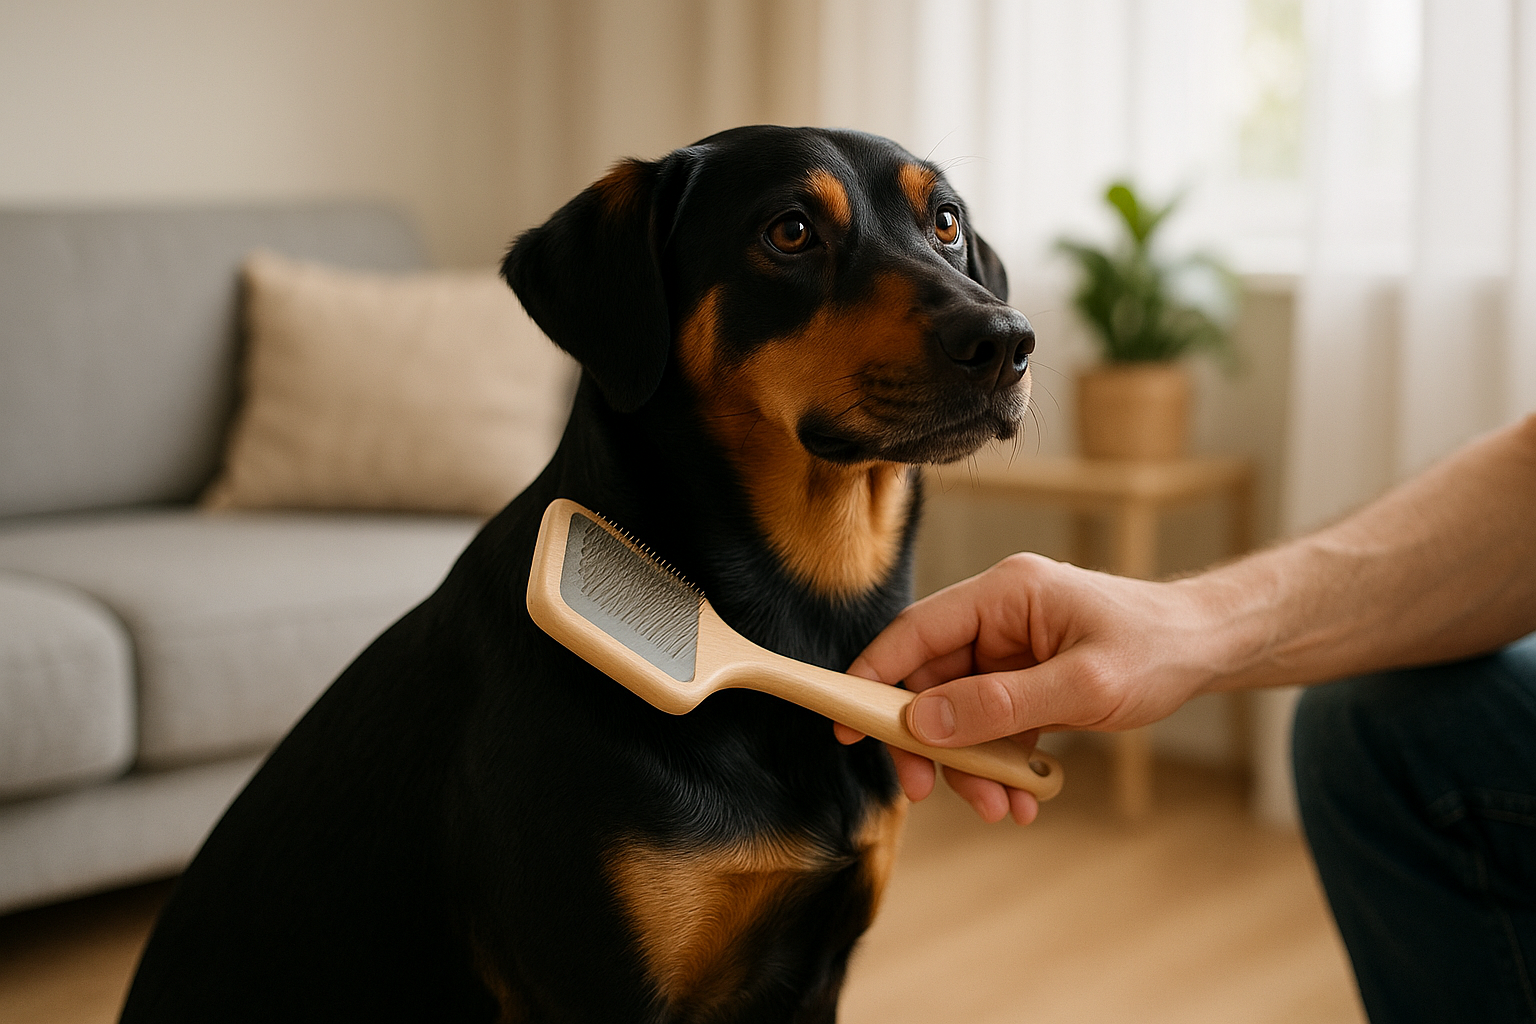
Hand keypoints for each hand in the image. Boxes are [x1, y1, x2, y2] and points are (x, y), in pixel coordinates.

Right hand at [837, 552, 1221, 823]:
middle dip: (930, 744)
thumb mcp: (1082, 685)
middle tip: (925, 793)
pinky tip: (1024, 801)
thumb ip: (1000, 704)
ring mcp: (1010, 649)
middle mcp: (998, 617)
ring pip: (959, 712)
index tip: (846, 725)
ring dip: (971, 766)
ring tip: (1001, 810)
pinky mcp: (1025, 680)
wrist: (1207, 650)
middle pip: (931, 681)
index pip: (915, 632)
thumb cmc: (1154, 650)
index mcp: (1004, 595)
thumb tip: (923, 722)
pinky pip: (992, 725)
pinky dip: (1000, 766)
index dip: (873, 677)